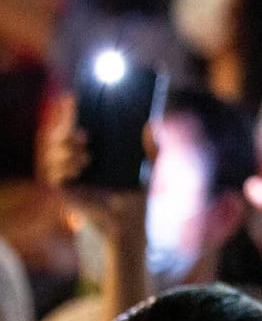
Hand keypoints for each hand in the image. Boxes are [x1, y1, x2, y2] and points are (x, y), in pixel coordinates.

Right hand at [44, 102, 148, 260]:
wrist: (130, 223)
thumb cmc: (136, 193)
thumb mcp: (147, 168)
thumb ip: (152, 148)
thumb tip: (153, 126)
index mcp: (90, 145)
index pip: (74, 121)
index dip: (68, 108)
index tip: (72, 96)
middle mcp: (73, 155)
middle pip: (56, 133)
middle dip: (64, 129)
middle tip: (84, 134)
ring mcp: (65, 171)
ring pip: (50, 151)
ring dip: (65, 149)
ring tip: (87, 156)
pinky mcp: (63, 189)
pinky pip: (53, 173)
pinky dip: (64, 168)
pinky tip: (79, 168)